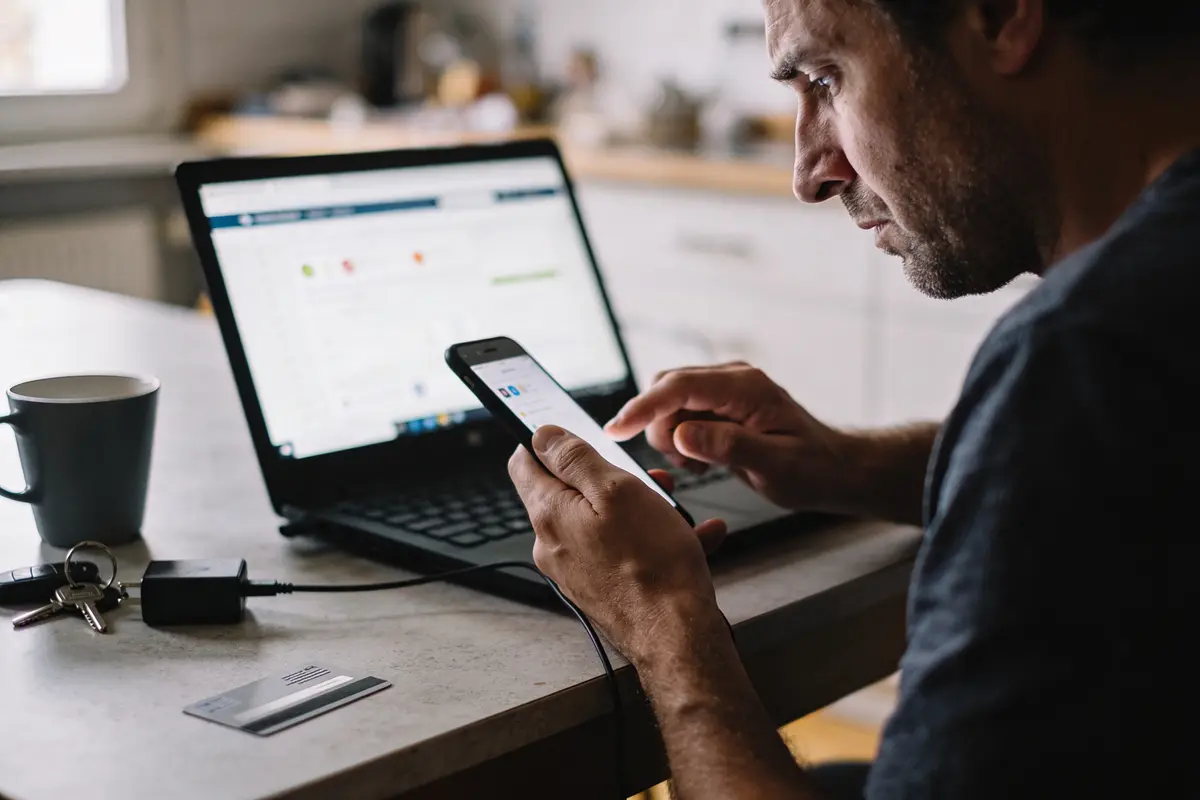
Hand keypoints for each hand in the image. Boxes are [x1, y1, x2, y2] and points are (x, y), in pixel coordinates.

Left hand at [509, 425, 727, 663]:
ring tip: (673, 506)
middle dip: (610, 476)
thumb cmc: (652, 564)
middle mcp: (554, 544)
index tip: (568, 433)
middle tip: (644, 474)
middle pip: (570, 492)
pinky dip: (655, 539)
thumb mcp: (616, 490)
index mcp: (550, 514)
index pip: (524, 464)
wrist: (677, 637)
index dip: (544, 441)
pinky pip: (625, 552)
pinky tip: (694, 536)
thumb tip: (542, 435)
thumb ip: (575, 458)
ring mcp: (577, 570)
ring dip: (639, 506)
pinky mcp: (602, 589)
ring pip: (604, 521)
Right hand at [604, 362, 852, 512]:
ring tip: (698, 466)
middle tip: (680, 464)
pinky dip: (679, 440)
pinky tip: (701, 461)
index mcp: (745, 387)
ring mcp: (724, 390)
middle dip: (657, 426)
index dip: (643, 407)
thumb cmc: (813, 469)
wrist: (834, 469)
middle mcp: (732, 379)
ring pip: (669, 404)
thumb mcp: (775, 466)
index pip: (679, 387)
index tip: (616, 430)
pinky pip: (680, 414)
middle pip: (666, 389)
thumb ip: (728, 447)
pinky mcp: (719, 405)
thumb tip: (681, 434)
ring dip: (669, 436)